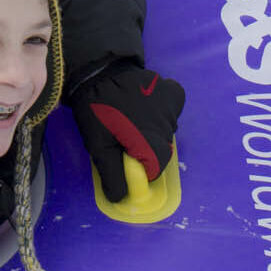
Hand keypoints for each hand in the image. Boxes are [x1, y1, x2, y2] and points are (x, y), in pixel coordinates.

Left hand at [71, 63, 185, 201]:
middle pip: (162, 150)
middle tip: (123, 136)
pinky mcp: (174, 92)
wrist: (98, 71)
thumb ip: (113, 175)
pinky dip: (161, 113)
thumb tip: (122, 199)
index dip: (140, 168)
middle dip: (145, 149)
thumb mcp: (98, 147)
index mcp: (150, 141)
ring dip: (152, 130)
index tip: (125, 158)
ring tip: (130, 117)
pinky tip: (144, 106)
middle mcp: (168, 125)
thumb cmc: (96, 111)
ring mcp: (173, 107)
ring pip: (166, 131)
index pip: (155, 168)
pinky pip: (172, 111)